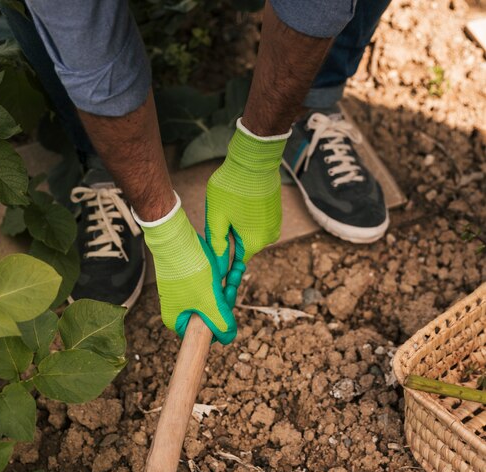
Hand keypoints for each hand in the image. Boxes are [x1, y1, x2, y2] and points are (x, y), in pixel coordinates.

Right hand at [136, 198, 235, 343]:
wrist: (175, 238)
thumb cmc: (189, 270)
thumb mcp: (210, 301)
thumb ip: (221, 324)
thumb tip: (228, 337)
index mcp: (178, 321)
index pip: (205, 334)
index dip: (220, 323)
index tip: (225, 304)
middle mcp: (179, 311)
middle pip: (212, 316)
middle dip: (225, 300)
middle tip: (231, 285)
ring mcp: (183, 296)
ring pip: (213, 300)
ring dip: (226, 288)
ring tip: (233, 273)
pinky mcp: (189, 282)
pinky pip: (209, 288)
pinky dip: (220, 281)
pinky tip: (229, 270)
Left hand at [205, 119, 289, 306]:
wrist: (255, 159)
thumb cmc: (232, 187)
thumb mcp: (217, 218)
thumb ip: (217, 246)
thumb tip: (218, 270)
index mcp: (254, 242)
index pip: (236, 267)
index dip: (227, 279)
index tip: (222, 295)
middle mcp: (268, 237)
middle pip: (242, 250)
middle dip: (229, 251)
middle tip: (214, 247)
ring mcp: (273, 225)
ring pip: (249, 237)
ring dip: (236, 234)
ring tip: (223, 222)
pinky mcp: (274, 214)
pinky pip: (255, 226)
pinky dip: (244, 224)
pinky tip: (235, 212)